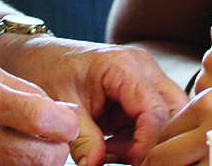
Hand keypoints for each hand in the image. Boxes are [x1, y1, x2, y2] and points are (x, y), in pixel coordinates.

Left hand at [0, 36, 187, 165]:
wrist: (37, 56)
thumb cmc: (48, 70)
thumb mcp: (62, 105)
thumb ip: (82, 138)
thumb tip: (94, 165)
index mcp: (125, 66)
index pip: (156, 110)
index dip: (148, 143)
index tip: (131, 163)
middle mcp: (143, 68)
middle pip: (174, 111)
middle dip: (155, 141)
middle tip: (127, 159)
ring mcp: (145, 78)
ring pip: (168, 118)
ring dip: (146, 142)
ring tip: (111, 150)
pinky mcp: (140, 91)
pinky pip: (153, 121)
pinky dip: (137, 139)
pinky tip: (111, 145)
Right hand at [0, 63, 78, 165]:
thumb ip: (27, 91)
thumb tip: (66, 113)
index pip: (42, 120)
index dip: (66, 123)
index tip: (65, 121)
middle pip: (43, 158)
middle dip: (57, 149)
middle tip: (49, 139)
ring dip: (37, 164)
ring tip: (26, 148)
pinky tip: (6, 158)